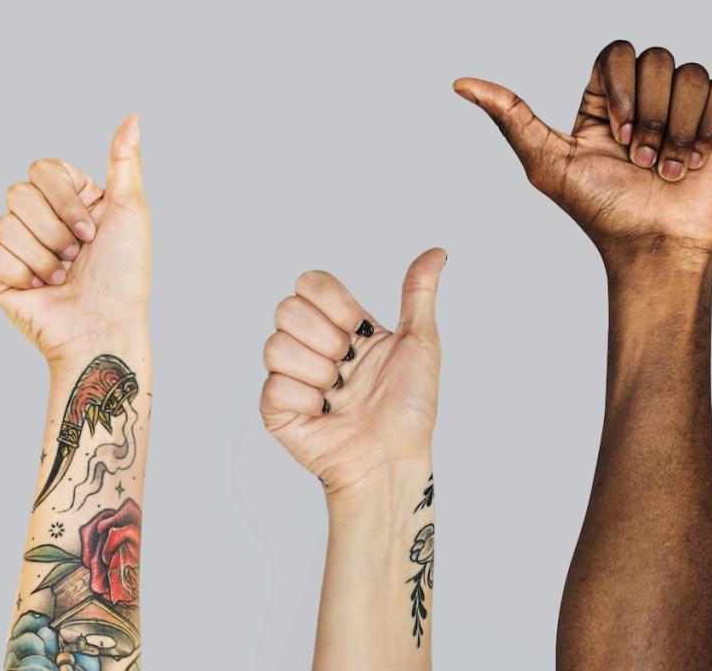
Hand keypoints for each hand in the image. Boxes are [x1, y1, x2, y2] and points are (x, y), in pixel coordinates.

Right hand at [0, 116, 148, 363]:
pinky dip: (24, 273)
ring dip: (44, 256)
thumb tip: (134, 117)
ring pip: (5, 223)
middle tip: (79, 256)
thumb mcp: (131, 211)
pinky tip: (43, 289)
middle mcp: (44, 219)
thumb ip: (124, 162)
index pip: (43, 169)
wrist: (103, 327)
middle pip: (18, 192)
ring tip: (65, 277)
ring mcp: (18, 244)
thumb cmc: (125, 274)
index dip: (65, 199)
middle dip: (56, 230)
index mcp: (73, 200)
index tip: (93, 230)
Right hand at [260, 249, 447, 495]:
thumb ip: (418, 293)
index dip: (336, 304)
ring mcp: (292, 377)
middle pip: (287, 309)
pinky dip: (308, 401)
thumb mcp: (422, 344)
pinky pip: (274, 386)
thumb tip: (436, 252)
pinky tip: (327, 413)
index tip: (362, 331)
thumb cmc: (411, 408)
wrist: (395, 458)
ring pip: (274, 345)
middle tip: (350, 366)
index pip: (311, 284)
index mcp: (343, 326)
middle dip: (327, 339)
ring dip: (319, 372)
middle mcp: (313, 347)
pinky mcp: (276, 410)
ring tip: (339, 393)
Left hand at [455, 40, 711, 265]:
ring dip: (678, 129)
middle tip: (642, 159)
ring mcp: (687, 110)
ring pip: (690, 75)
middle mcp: (649, 98)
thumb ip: (510, 117)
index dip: (620, 88)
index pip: (617, 53)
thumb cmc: (602, 213)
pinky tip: (696, 164)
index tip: (617, 134)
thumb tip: (460, 83)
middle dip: (650, 114)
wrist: (653, 248)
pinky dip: (707, 130)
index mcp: (609, 98)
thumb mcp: (547, 163)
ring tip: (669, 169)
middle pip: (655, 59)